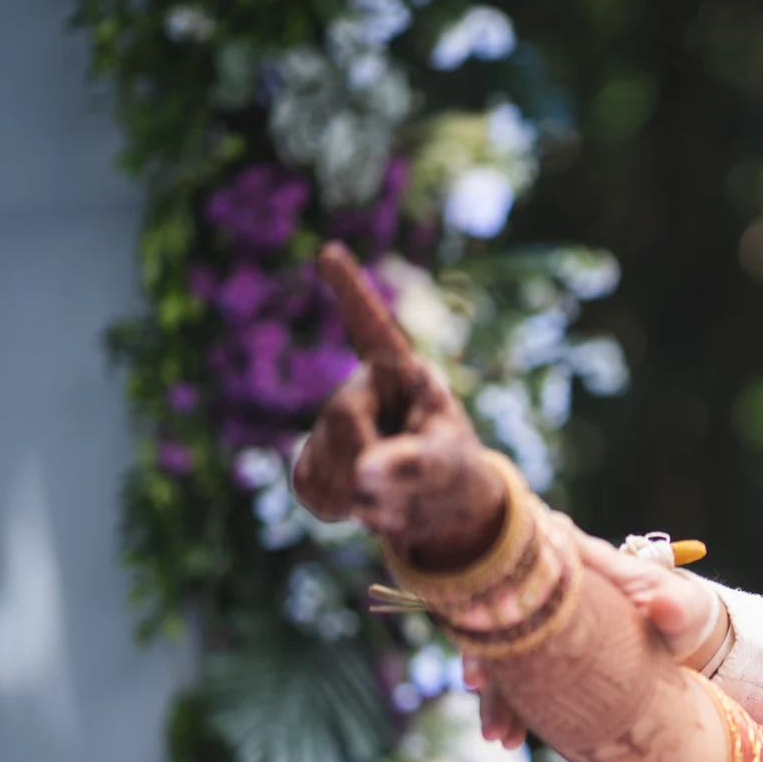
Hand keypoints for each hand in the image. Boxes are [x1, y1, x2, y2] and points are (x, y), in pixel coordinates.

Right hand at [292, 242, 505, 568]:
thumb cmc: (454, 471)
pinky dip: (335, 506)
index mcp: (401, 375)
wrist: (438, 510)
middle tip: (403, 490)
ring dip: (357, 493)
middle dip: (371, 462)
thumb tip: (363, 475)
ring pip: (322, 461)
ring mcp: (331, 425)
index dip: (351, 291)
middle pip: (342, 418)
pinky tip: (359, 504)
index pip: (372, 329)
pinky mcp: (313, 460)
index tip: (329, 251)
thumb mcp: (449, 468)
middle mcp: (361, 390)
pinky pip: (308, 486)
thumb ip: (416, 466)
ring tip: (393, 497)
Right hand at [465, 525, 727, 747]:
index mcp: (583, 565)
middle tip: (477, 683)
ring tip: (497, 732)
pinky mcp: (542, 656)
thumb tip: (667, 604)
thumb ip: (677, 607)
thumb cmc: (683, 613)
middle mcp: (552, 591)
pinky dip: (510, 707)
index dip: (505, 590)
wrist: (680, 639)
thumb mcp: (687, 609)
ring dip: (495, 690)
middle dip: (487, 647)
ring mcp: (542, 625)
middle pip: (503, 612)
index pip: (530, 562)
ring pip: (504, 651)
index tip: (493, 622)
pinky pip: (517, 680)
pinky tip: (508, 737)